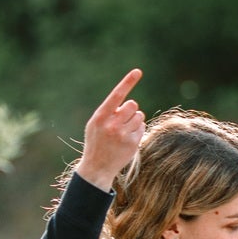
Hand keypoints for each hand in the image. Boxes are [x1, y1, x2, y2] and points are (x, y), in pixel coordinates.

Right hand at [77, 69, 145, 190]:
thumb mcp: (95, 124)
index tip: (138, 71)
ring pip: (139, 116)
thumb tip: (129, 103)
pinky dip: (137, 130)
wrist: (97, 167)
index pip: (116, 95)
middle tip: (122, 119)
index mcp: (100, 117)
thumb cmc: (96, 142)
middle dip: (130, 109)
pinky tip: (127, 138)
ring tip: (123, 131)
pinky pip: (142, 127)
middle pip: (133, 105)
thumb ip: (109, 112)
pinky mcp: (133, 143)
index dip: (127, 82)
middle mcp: (112, 124)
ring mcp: (123, 134)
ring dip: (134, 120)